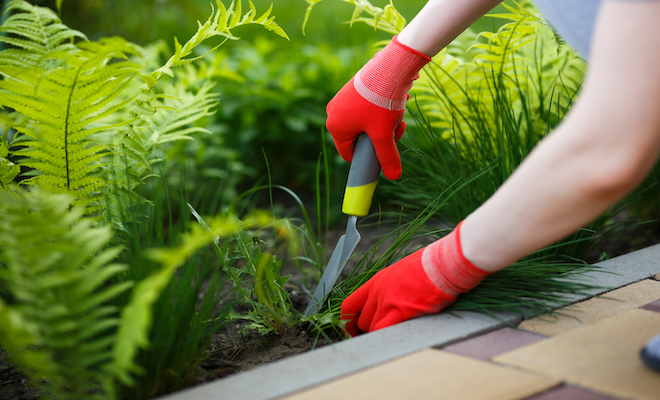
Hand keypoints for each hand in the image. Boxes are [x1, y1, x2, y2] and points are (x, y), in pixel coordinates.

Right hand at [326, 36, 430, 179]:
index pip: (350, 154)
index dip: (369, 158)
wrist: (390, 67)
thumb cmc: (382, 102)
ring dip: (385, 124)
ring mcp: (343, 99)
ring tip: (398, 114)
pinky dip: (382, 109)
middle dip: (381, 137)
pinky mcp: (354, 89)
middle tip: (397, 129)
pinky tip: (395, 102)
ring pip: (367, 123)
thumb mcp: (384, 134)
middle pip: (360, 138)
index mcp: (335, 127)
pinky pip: (368, 108)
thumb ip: (387, 157)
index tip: (385, 153)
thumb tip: (394, 177)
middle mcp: (334, 113)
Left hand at [340, 222, 489, 335]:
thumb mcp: (402, 272)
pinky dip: (387, 338)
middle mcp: (378, 291)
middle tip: (381, 335)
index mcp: (376, 281)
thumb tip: (392, 300)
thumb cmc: (430, 266)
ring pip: (373, 329)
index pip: (350, 305)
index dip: (348, 321)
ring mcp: (388, 301)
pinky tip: (397, 338)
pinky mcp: (402, 311)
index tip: (353, 330)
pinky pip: (384, 331)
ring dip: (382, 335)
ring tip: (395, 335)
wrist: (443, 263)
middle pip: (362, 321)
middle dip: (369, 331)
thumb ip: (392, 287)